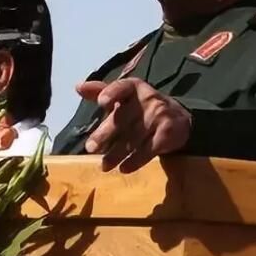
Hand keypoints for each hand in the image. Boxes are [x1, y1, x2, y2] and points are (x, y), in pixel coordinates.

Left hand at [76, 78, 191, 172]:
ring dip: (116, 154)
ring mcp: (158, 117)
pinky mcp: (166, 135)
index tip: (101, 102)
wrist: (178, 118)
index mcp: (133, 88)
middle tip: (90, 148)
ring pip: (132, 139)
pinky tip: (123, 168)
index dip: (112, 93)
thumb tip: (78, 87)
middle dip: (105, 134)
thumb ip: (101, 91)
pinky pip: (147, 151)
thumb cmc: (143, 106)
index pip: (122, 87)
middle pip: (122, 119)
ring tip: (104, 166)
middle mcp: (147, 100)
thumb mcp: (124, 96)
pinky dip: (134, 162)